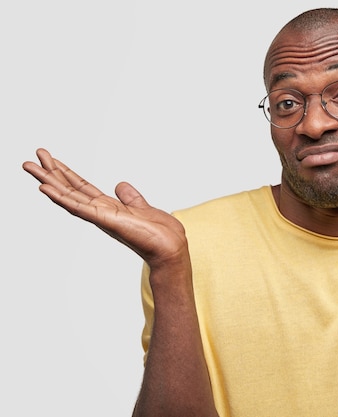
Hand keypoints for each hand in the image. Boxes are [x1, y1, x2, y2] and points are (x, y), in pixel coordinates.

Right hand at [23, 148, 188, 270]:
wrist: (170, 247)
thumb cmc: (159, 233)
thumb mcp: (142, 207)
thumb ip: (130, 197)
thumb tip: (120, 185)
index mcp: (108, 207)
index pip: (82, 188)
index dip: (67, 174)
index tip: (51, 160)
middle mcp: (100, 212)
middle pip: (70, 190)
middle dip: (51, 174)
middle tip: (31, 158)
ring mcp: (100, 217)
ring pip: (68, 197)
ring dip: (48, 182)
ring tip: (30, 167)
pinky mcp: (105, 220)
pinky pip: (79, 208)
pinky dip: (61, 198)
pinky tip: (46, 188)